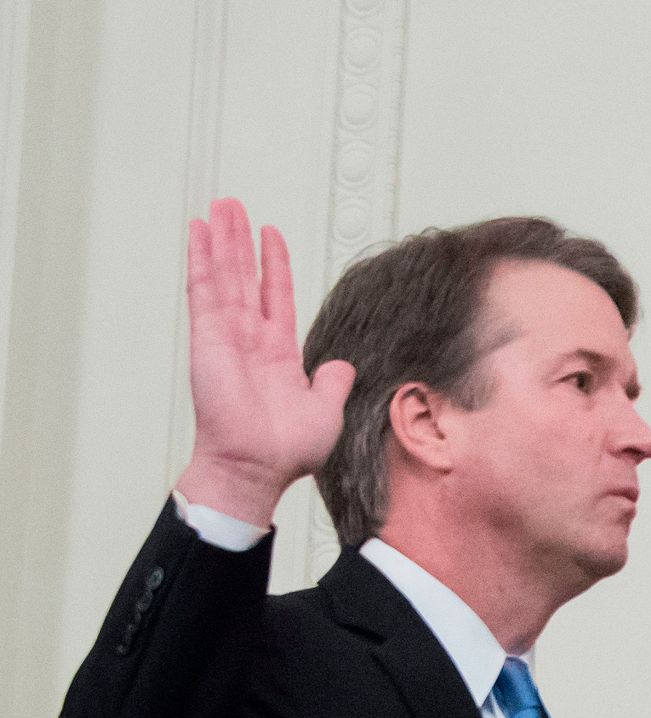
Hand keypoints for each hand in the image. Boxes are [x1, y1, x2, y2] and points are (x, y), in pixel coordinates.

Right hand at [179, 198, 355, 526]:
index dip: (274, 264)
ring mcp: (227, 336)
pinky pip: (204, 290)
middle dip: (239, 241)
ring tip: (218, 207)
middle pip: (243, 276)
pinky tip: (199, 231)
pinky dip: (202, 259)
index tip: (270, 236)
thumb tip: (340, 367)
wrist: (258, 467)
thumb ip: (332, 384)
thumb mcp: (326, 410)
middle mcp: (250, 340)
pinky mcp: (208, 338)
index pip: (276, 296)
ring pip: (223, 275)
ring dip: (220, 240)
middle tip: (234, 207)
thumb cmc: (286, 450)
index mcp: (278, 354)